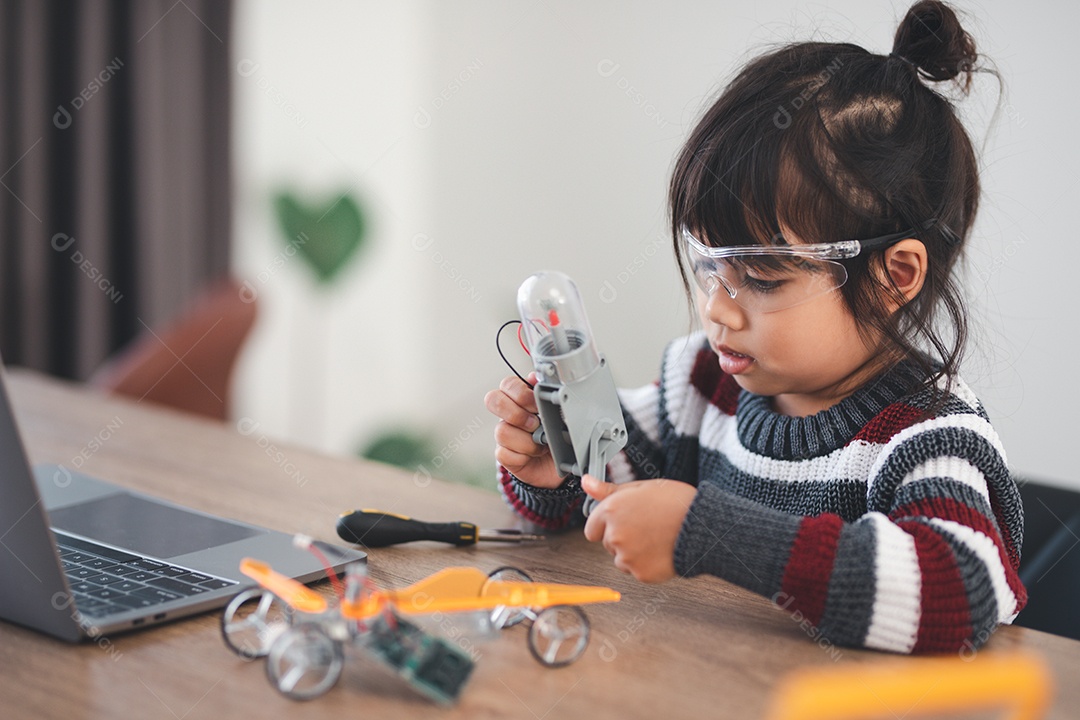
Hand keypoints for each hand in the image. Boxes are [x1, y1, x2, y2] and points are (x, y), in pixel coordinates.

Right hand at [483, 374, 561, 488]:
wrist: (561, 462)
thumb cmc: (559, 433)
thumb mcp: (559, 411)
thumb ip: (547, 392)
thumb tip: (534, 377)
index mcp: (521, 398)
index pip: (508, 384)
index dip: (520, 392)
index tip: (537, 404)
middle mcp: (509, 414)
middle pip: (492, 400)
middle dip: (515, 412)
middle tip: (535, 423)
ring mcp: (505, 434)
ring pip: (501, 431)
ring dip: (526, 440)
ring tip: (541, 444)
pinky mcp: (504, 455)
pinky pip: (503, 454)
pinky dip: (522, 456)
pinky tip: (534, 455)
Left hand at [582, 475, 697, 582]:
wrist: (703, 526)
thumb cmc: (676, 503)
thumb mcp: (641, 487)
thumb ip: (609, 490)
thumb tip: (587, 482)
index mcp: (611, 511)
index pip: (592, 528)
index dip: (607, 525)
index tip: (624, 521)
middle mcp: (615, 535)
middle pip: (608, 543)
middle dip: (622, 537)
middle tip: (646, 526)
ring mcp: (627, 557)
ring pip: (621, 559)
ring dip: (633, 552)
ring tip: (656, 538)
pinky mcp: (641, 573)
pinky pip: (636, 571)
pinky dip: (646, 564)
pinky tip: (661, 550)